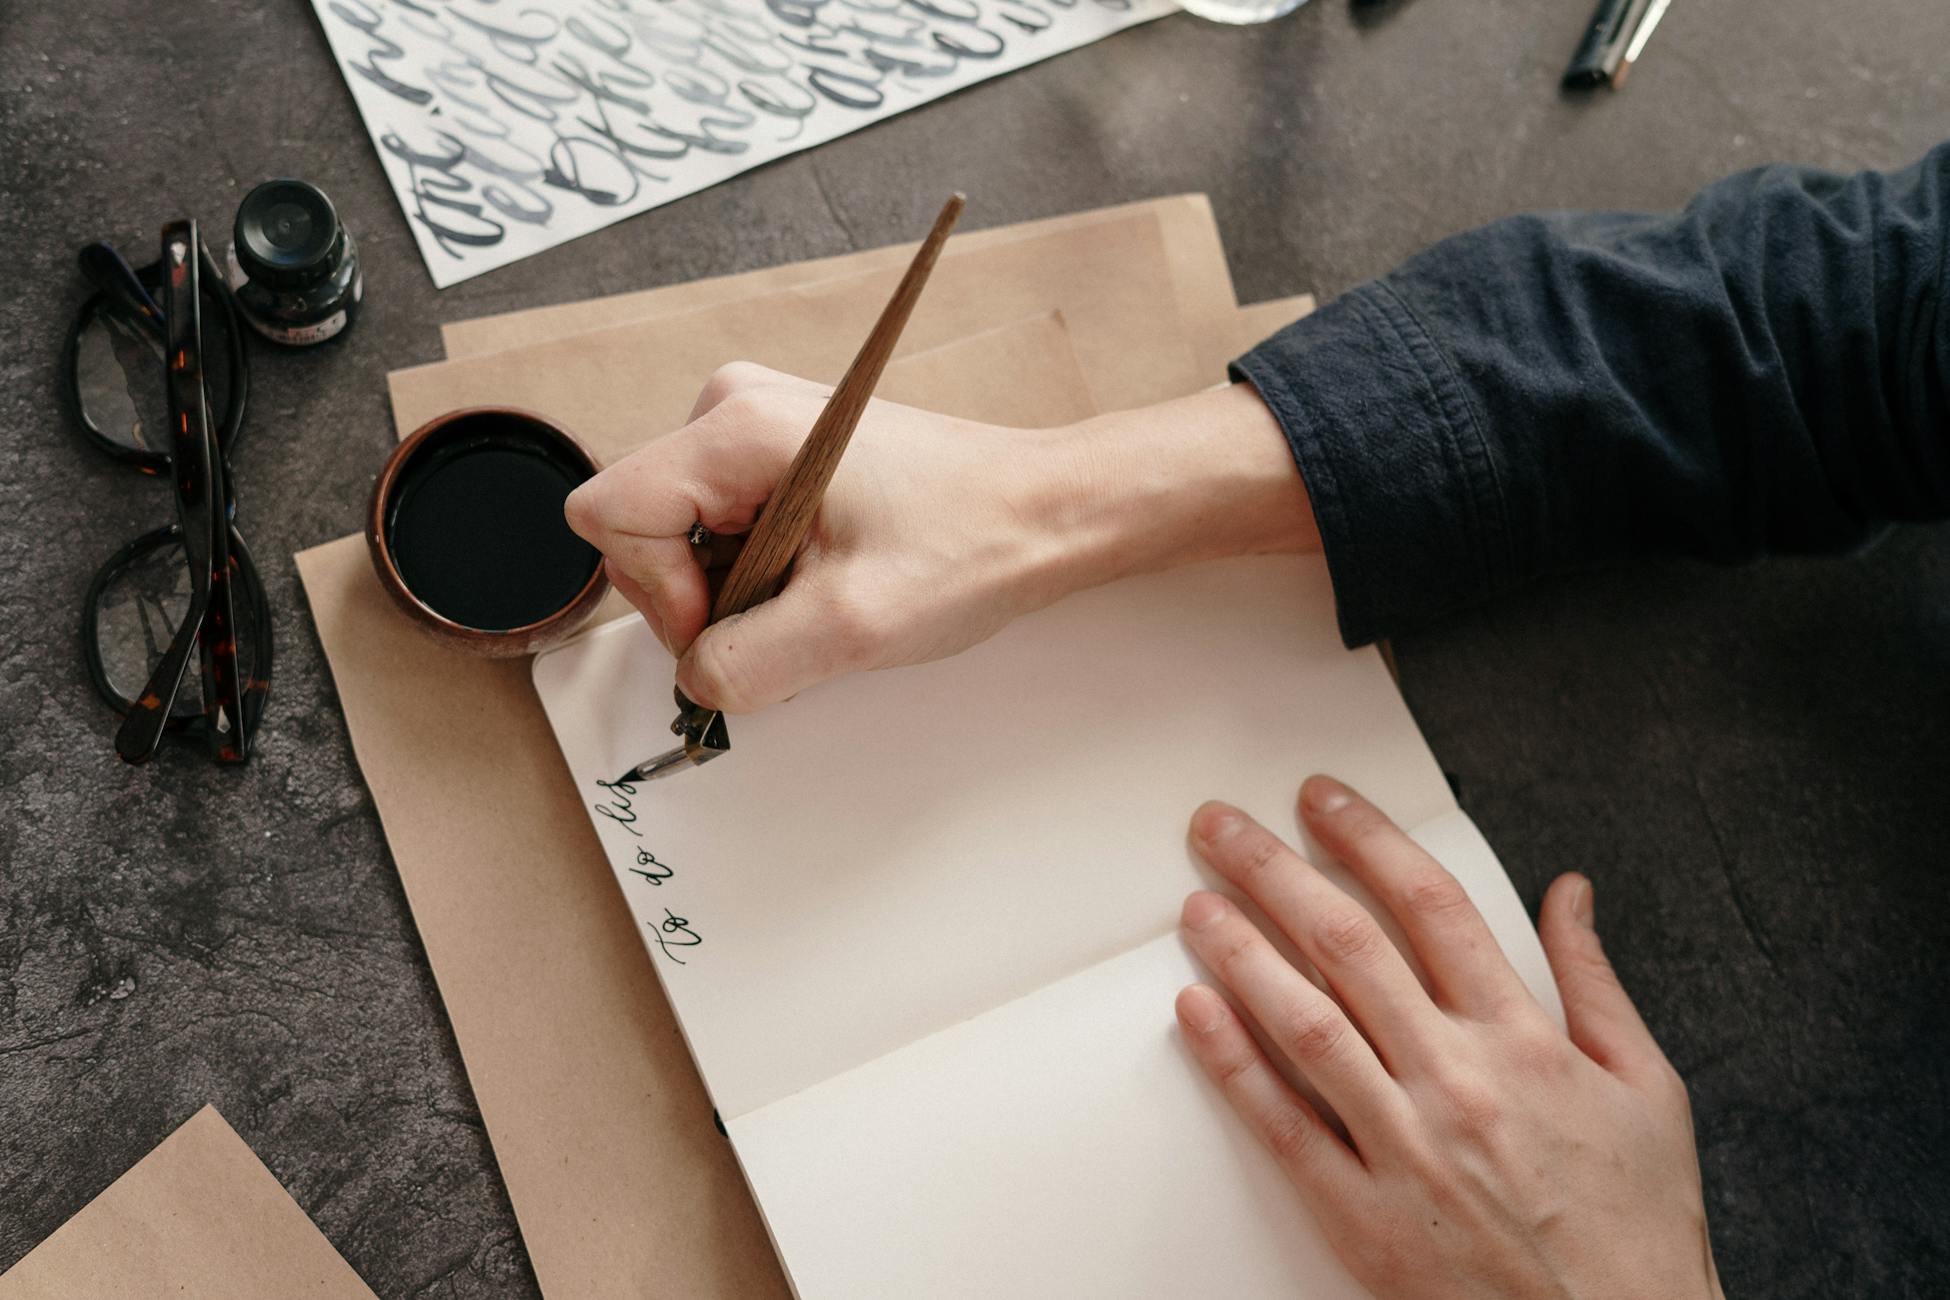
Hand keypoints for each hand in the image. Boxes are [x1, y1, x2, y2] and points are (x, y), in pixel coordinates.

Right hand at [564, 363, 1315, 711]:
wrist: (1048, 511)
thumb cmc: (972, 544)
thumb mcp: (850, 628)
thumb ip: (744, 666)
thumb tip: (696, 682)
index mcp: (736, 426)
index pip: (613, 516)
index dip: (659, 595)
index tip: (737, 625)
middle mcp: (732, 406)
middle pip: (642, 527)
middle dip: (701, 595)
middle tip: (794, 614)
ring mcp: (754, 423)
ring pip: (682, 534)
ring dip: (737, 587)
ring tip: (822, 591)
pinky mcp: (779, 450)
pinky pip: (722, 526)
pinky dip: (761, 570)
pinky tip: (826, 574)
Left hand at [1175, 776, 1720, 1299]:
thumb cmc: (1637, 1225)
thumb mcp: (1648, 1087)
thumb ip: (1595, 978)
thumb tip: (1569, 891)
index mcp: (1525, 1040)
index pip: (1429, 905)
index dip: (1366, 838)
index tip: (1320, 800)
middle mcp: (1458, 1080)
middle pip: (1347, 945)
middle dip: (1273, 870)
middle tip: (1221, 827)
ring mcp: (1406, 1147)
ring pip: (1304, 1022)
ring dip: (1240, 951)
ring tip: (1195, 904)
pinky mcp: (1365, 1215)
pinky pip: (1284, 1125)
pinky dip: (1233, 1063)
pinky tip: (1196, 1011)